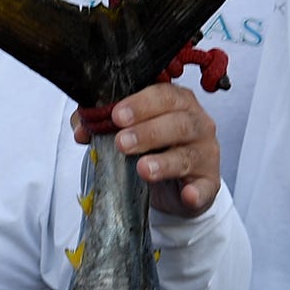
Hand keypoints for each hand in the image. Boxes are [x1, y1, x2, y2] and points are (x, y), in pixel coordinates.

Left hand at [75, 80, 221, 215]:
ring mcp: (205, 154)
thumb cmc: (155, 148)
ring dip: (164, 162)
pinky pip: (205, 187)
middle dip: (148, 131)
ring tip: (142, 168)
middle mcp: (196, 124)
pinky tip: (187, 194)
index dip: (140, 104)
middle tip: (122, 142)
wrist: (177, 184)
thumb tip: (80, 129)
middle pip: (178, 122)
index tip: (116, 115)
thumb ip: (104, 124)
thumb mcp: (131, 130)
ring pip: (188, 154)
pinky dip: (196, 192)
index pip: (163, 95)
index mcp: (177, 103)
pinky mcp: (209, 183)